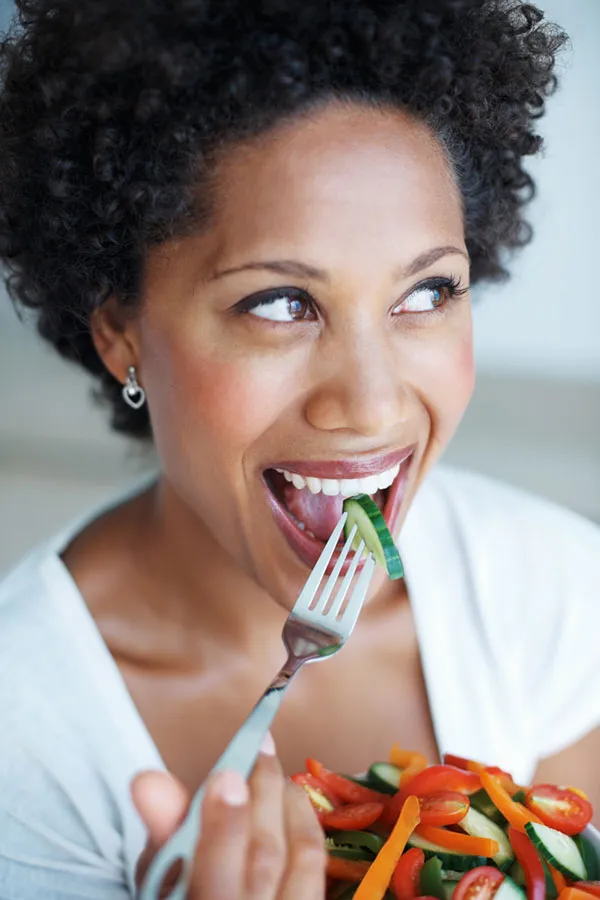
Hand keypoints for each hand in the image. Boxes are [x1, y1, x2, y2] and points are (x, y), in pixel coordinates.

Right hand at [132, 734, 326, 898]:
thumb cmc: (181, 892)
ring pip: (299, 856)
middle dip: (262, 793)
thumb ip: (162, 832)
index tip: (226, 775)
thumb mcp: (157, 874)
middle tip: (258, 746)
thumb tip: (149, 781)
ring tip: (271, 765)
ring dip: (288, 801)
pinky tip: (290, 798)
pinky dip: (305, 822)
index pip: (217, 879)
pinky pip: (316, 865)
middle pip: (265, 857)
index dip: (225, 825)